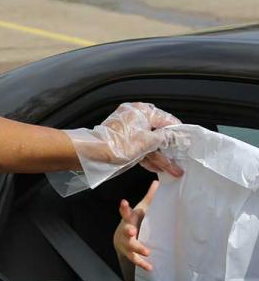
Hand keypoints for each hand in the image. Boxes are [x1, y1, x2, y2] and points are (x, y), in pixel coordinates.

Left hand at [66, 103, 182, 188]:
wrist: (93, 153)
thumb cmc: (119, 145)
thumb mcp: (148, 142)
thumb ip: (165, 138)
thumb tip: (176, 136)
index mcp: (143, 111)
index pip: (167, 120)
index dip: (178, 133)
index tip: (187, 143)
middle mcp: (136, 117)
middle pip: (157, 133)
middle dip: (169, 149)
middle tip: (180, 159)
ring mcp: (128, 129)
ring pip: (149, 143)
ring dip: (160, 157)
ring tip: (173, 169)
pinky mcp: (122, 140)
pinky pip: (139, 147)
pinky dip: (148, 157)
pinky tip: (158, 168)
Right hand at [113, 180, 157, 271]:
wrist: (120, 240)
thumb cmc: (134, 222)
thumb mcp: (140, 209)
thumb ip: (149, 197)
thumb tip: (157, 181)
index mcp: (129, 219)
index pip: (125, 212)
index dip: (123, 208)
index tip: (123, 202)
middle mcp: (125, 231)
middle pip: (125, 230)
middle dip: (127, 231)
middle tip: (131, 231)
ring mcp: (126, 243)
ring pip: (130, 246)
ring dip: (138, 249)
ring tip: (147, 252)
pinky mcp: (129, 253)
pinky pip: (135, 259)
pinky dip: (142, 263)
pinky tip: (150, 267)